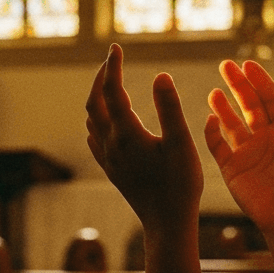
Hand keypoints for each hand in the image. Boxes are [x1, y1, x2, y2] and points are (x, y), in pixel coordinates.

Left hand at [86, 44, 203, 233]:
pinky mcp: (111, 169)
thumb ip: (170, 108)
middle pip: (94, 102)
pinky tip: (107, 121)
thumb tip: (160, 75)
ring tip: (111, 84)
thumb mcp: (181, 143)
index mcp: (127, 133)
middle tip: (112, 61)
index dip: (112, 66)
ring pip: (92, 120)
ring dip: (98, 97)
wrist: (167, 224)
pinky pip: (95, 137)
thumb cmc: (179, 185)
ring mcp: (108, 158)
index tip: (116, 48)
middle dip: (101, 78)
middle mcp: (111, 144)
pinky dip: (98, 119)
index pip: (112, 90)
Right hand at [204, 60, 273, 270]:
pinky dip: (211, 132)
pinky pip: (217, 146)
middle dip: (238, 85)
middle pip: (249, 105)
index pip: (270, 98)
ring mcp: (247, 153)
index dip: (259, 80)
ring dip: (222, 106)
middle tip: (225, 66)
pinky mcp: (232, 168)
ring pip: (231, 123)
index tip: (247, 64)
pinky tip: (210, 119)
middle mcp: (265, 138)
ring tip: (214, 91)